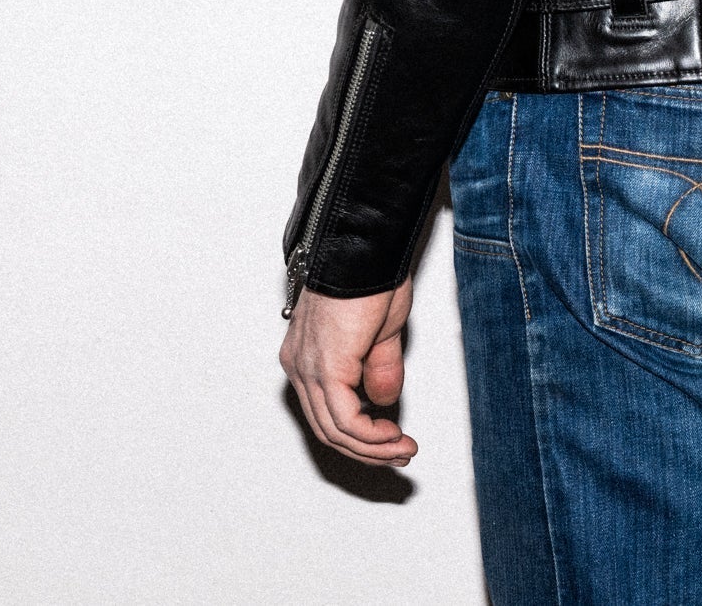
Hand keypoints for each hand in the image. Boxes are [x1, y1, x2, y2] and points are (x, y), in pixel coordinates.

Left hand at [280, 279, 417, 465]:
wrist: (368, 247)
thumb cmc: (373, 271)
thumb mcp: (381, 328)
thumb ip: (378, 366)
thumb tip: (382, 400)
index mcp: (307, 353)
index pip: (326, 410)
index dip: (359, 433)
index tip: (390, 439)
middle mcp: (299, 363)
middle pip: (327, 427)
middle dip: (367, 448)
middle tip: (399, 454)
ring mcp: (308, 367)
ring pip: (334, 430)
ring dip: (372, 447)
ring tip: (402, 450)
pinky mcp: (326, 368)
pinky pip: (344, 420)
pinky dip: (370, 436)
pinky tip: (392, 437)